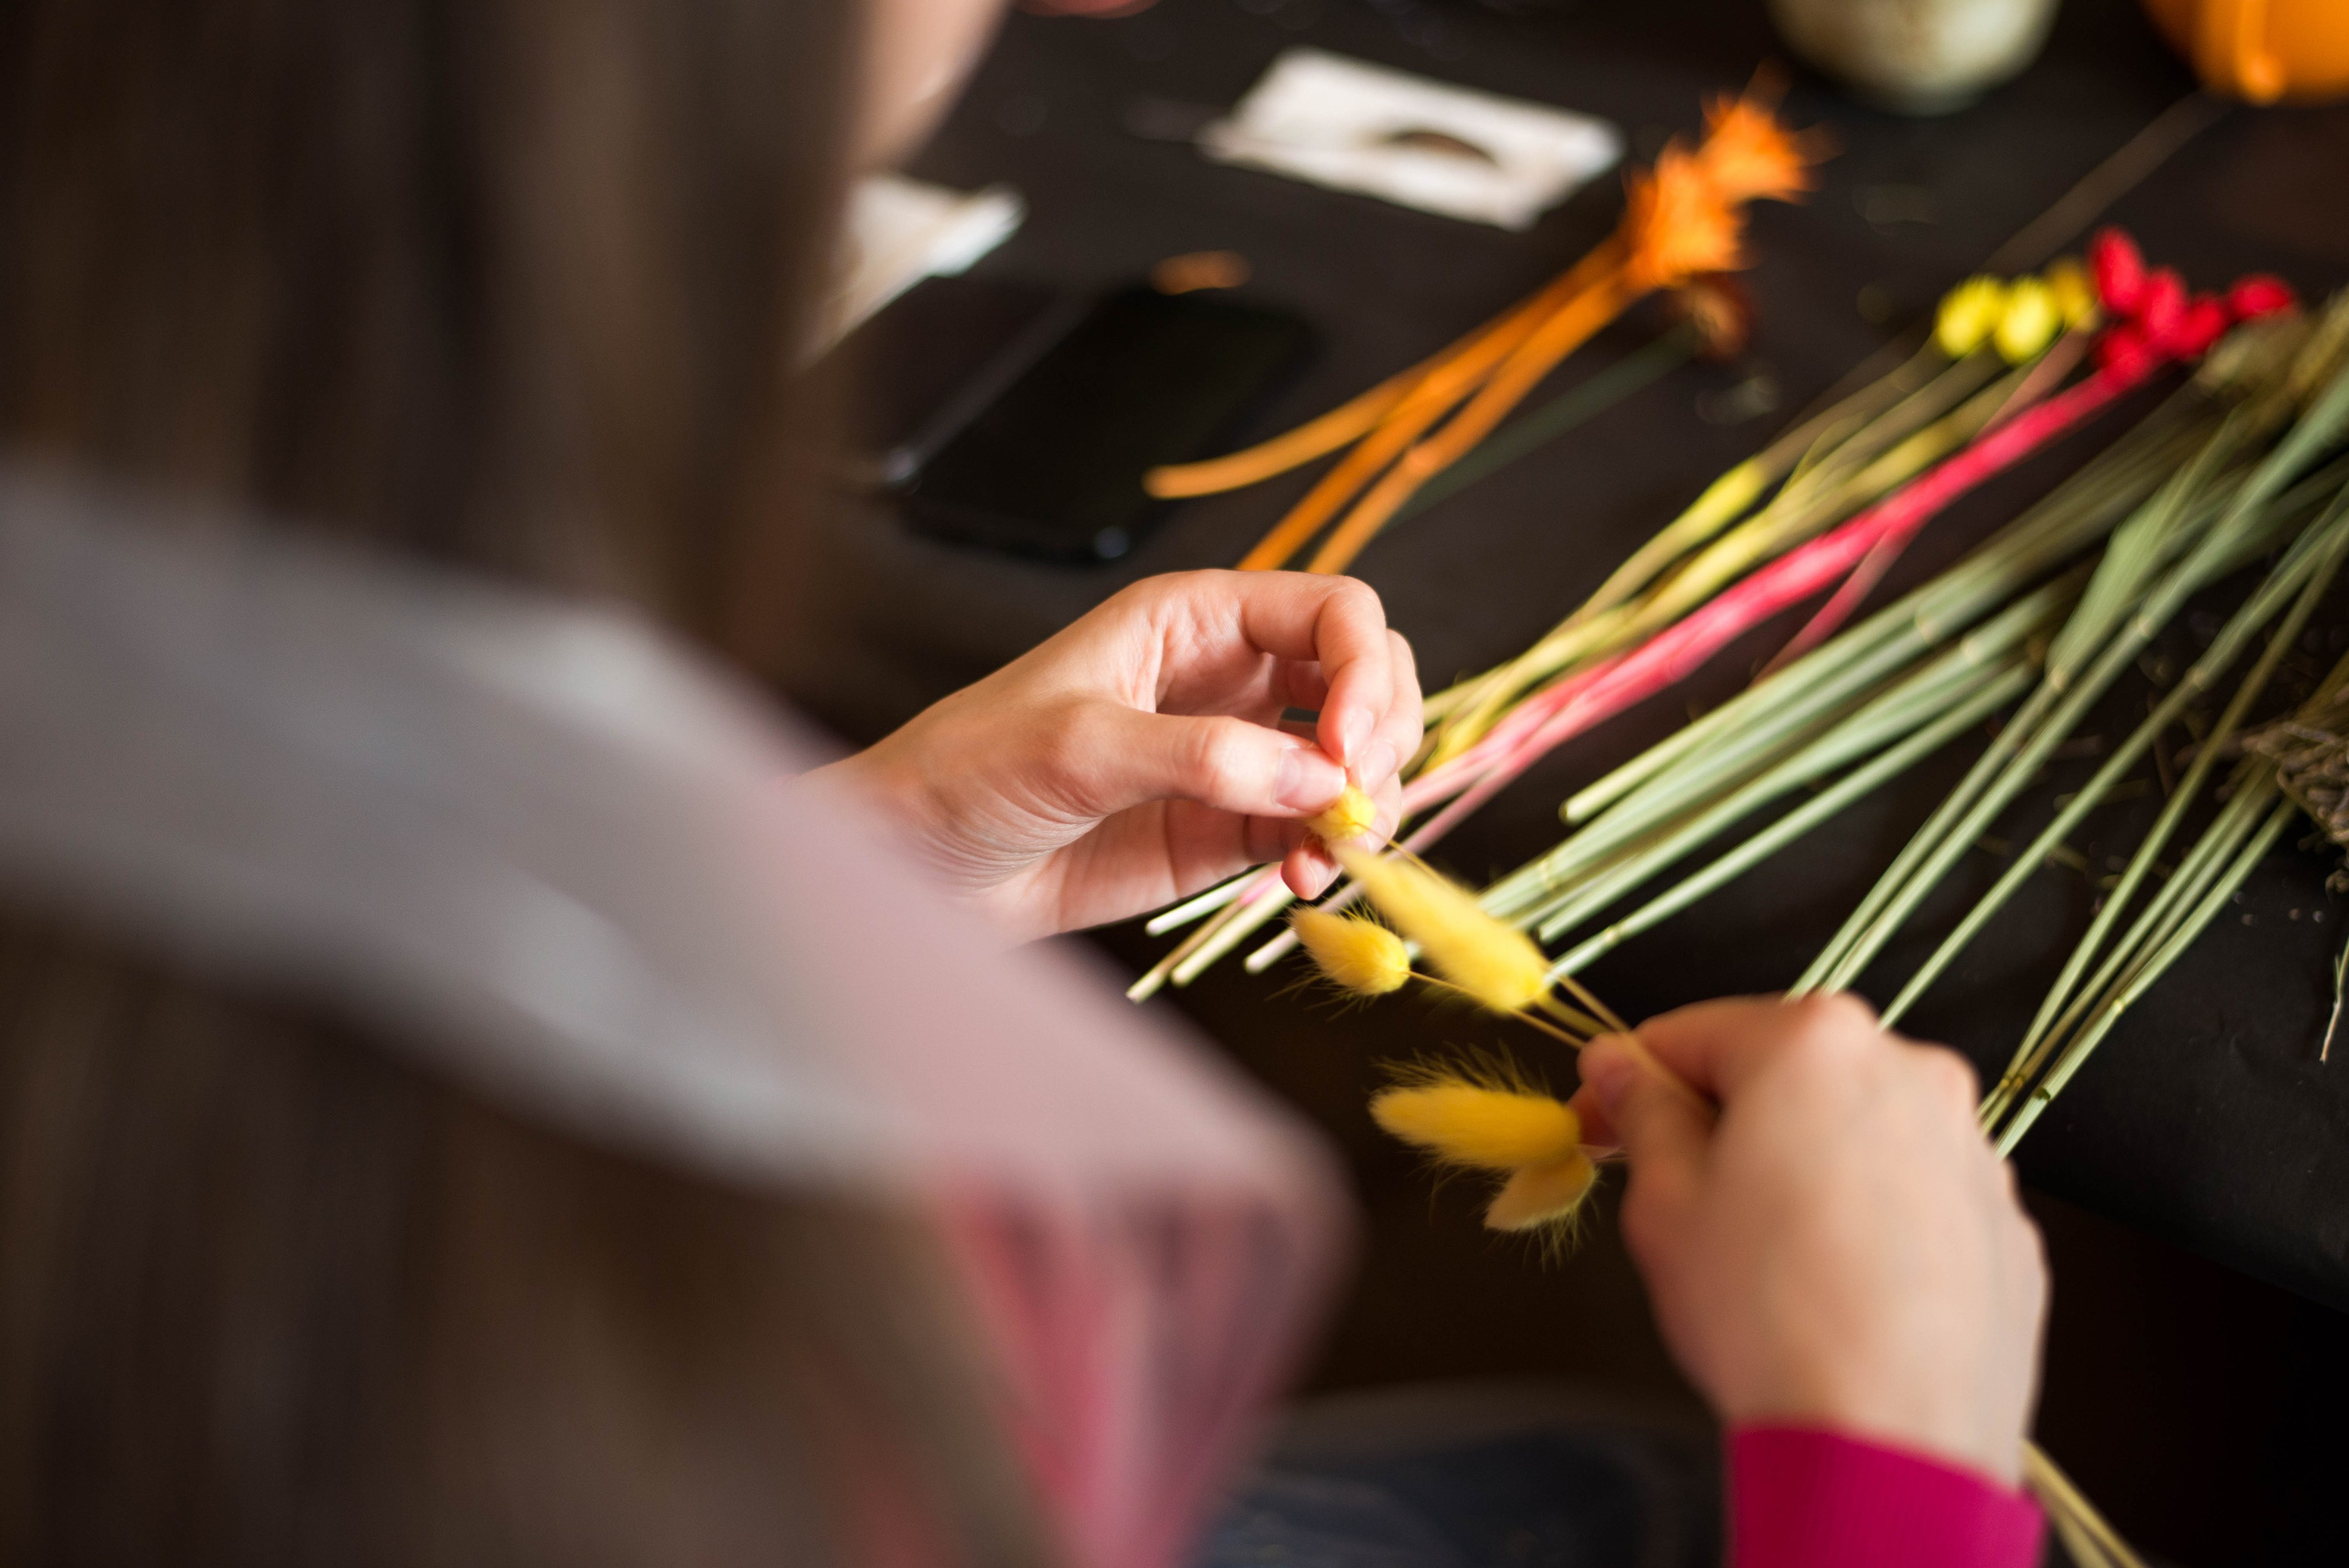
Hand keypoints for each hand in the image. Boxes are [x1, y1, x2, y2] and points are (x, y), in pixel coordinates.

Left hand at [811, 571, 1421, 939]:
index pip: (1333, 614)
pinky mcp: (1226, 829)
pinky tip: (1305, 883)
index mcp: (1195, 618)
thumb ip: (1201, 757)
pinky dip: (1331, 854)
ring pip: (1353, 760)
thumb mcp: (1078, 747)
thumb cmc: (970, 769)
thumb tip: (1318, 781)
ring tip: (1325, 859)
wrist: (914, 864)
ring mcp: (1235, 755)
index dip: (1365, 674)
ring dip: (1366, 805)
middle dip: (1383, 737)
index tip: (1350, 751)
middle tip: (1353, 804)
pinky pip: (1313, 830)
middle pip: (1365, 679)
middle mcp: (1230, 676)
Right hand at [1572, 995, 2046, 1485]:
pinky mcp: (2005, 1224)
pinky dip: (1870, 1220)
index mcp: (1815, 1043)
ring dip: (1803, 1167)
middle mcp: (1909, 1071)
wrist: (1891, 1445)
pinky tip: (1834, 1288)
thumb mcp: (1665, 1202)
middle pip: (1786, 1071)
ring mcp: (1972, 1148)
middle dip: (1726, 1119)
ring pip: (1856, 1132)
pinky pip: (1915, 1197)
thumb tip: (1621, 1066)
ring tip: (1764, 1259)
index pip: (1693, 1030)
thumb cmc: (1768, 1316)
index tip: (1601, 1120)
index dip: (1632, 1078)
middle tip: (1678, 1194)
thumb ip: (1642, 1110)